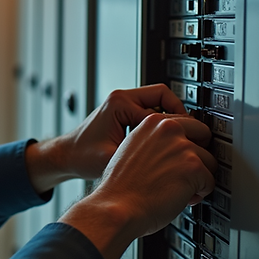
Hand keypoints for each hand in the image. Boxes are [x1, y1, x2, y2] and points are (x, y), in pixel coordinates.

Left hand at [25, 84, 188, 193]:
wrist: (66, 156)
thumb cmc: (82, 157)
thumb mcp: (113, 159)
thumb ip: (139, 156)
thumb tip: (168, 161)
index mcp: (119, 103)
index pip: (161, 106)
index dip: (178, 124)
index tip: (190, 139)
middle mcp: (121, 98)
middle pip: (164, 97)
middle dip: (180, 117)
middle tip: (192, 136)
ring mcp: (122, 103)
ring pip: (159, 102)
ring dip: (170, 119)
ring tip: (181, 138)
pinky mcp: (123, 111)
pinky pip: (150, 111)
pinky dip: (160, 123)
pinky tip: (165, 141)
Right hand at [58, 113, 215, 258]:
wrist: (117, 207)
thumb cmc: (120, 187)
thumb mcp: (131, 149)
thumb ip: (154, 141)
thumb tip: (172, 146)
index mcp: (152, 122)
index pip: (186, 121)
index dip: (188, 140)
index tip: (186, 152)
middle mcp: (168, 129)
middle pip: (204, 135)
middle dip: (199, 154)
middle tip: (186, 171)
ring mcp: (183, 147)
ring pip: (209, 162)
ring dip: (198, 178)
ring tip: (178, 189)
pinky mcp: (194, 167)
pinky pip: (211, 182)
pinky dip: (199, 194)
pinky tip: (180, 197)